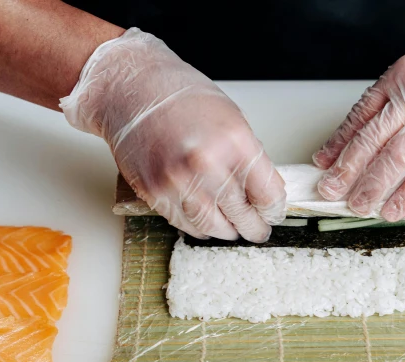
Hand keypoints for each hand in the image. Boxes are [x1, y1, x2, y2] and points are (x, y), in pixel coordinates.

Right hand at [60, 29, 284, 241]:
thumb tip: (263, 192)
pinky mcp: (154, 192)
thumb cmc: (182, 97)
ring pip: (213, 226)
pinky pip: (184, 223)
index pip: (268, 196)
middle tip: (257, 231)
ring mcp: (178, 181)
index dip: (273, 211)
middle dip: (253, 227)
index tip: (272, 215)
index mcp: (236, 143)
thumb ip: (249, 158)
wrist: (131, 87)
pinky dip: (198, 226)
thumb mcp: (233, 119)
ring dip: (226, 231)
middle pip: (243, 216)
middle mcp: (208, 164)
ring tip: (232, 228)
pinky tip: (205, 219)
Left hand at [313, 43, 404, 220]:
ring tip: (357, 205)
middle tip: (330, 191)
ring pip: (393, 158)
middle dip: (346, 169)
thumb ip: (396, 111)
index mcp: (403, 75)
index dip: (339, 143)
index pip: (361, 114)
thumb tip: (359, 146)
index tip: (323, 164)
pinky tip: (392, 210)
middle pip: (371, 138)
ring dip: (371, 187)